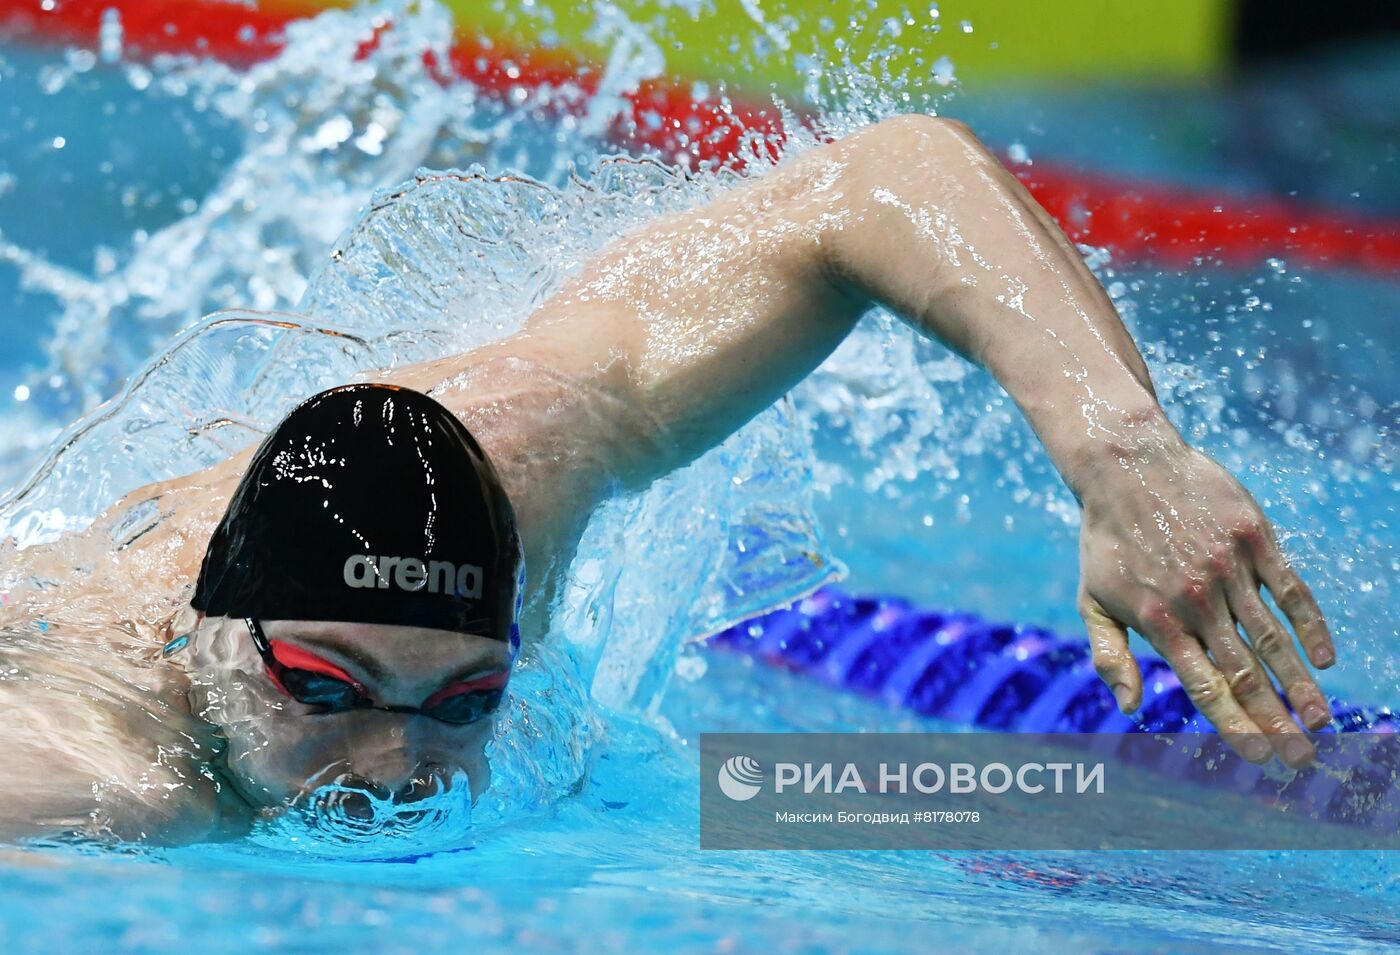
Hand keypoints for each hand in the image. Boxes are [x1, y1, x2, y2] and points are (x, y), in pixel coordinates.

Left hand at [1074, 437, 1334, 767]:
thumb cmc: (1106, 541)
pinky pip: (1290, 590)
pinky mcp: (1253, 539)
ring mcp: (1228, 569)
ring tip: (1321, 721)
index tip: (1260, 757)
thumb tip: (1128, 710)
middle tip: (1301, 758)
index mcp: (1160, 621)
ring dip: (1300, 684)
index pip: (1205, 686)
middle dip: (1276, 721)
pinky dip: (1310, 626)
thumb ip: (1110, 656)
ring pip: (1273, 638)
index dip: (1235, 725)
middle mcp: (1198, 601)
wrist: (1126, 465)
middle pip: (1245, 672)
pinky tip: (1325, 659)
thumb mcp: (1094, 600)